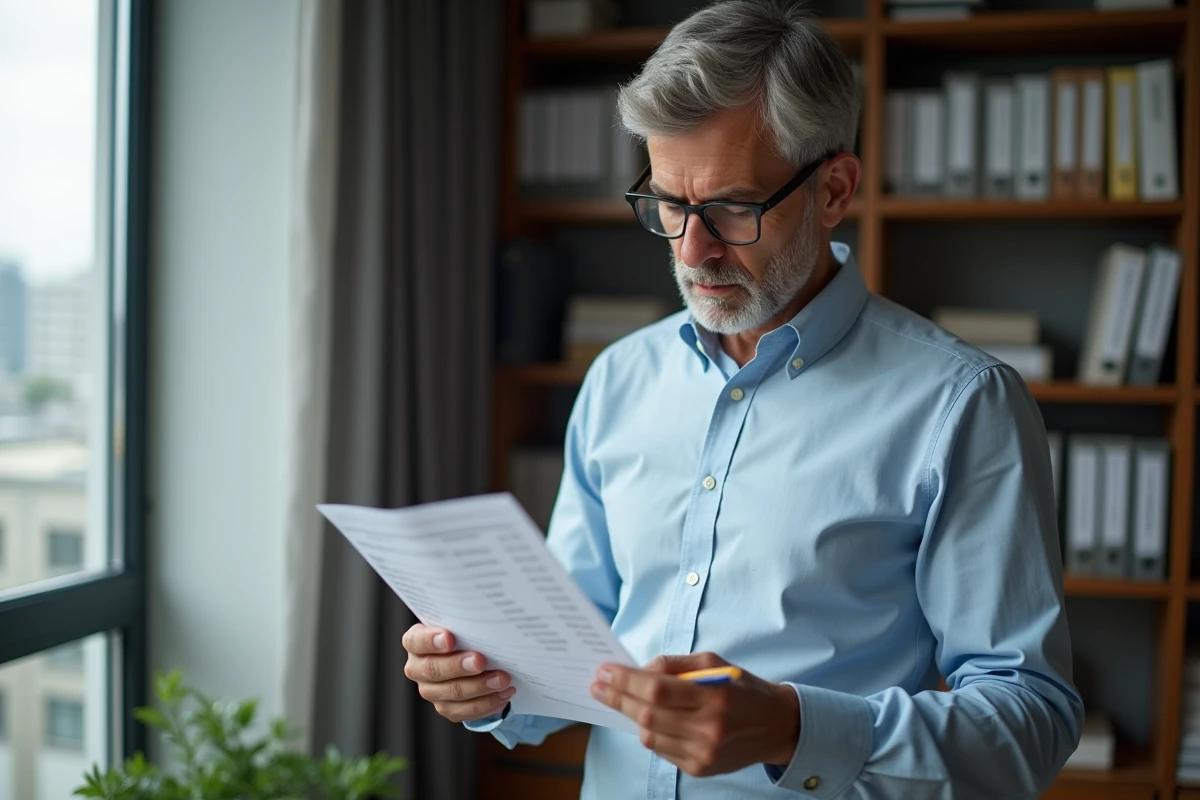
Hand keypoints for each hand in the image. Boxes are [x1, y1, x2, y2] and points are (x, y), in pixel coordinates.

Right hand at [401, 623, 514, 722]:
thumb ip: (464, 625)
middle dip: (459, 665)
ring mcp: (431, 691)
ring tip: (503, 679)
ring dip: (480, 686)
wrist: (468, 655)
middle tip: (481, 660)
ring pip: (453, 693)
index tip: (449, 638)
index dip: (431, 641)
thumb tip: (486, 621)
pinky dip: (487, 703)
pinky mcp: (446, 708)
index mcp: (415, 643)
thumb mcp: (460, 625)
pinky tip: (504, 694)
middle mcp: (417, 669)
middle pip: (434, 670)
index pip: (415, 641)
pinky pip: (465, 711)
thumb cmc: (462, 635)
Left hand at [590, 652, 798, 777]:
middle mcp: (709, 728)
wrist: (776, 726)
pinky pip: (661, 750)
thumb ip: (674, 664)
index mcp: (714, 696)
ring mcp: (704, 753)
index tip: (604, 671)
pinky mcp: (700, 769)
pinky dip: (649, 732)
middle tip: (598, 684)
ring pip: (649, 736)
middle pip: (647, 714)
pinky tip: (646, 718)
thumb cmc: (743, 688)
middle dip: (617, 697)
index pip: (657, 689)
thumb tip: (637, 670)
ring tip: (619, 698)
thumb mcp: (714, 663)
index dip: (626, 681)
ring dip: (630, 715)